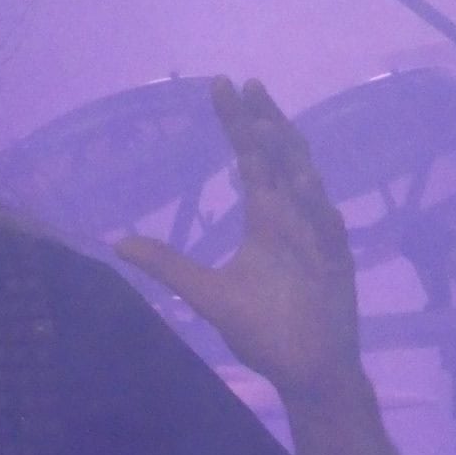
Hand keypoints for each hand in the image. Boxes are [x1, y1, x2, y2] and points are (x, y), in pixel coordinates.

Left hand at [115, 78, 362, 402]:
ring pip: (305, 185)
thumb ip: (168, 265)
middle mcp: (293, 218)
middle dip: (264, 122)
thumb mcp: (207, 294)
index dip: (238, 124)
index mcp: (266, 219)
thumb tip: (119, 243)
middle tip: (246, 86)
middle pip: (280, 158)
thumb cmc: (264, 329)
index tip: (221, 85)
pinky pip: (327, 228)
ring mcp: (317, 237)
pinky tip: (303, 183)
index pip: (251, 160)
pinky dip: (316, 206)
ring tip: (265, 123)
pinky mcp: (337, 262)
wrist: (306, 369)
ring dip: (288, 155)